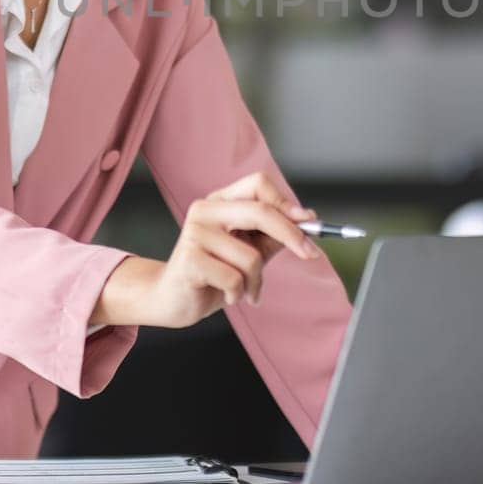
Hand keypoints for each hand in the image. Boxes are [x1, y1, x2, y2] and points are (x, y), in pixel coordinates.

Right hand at [91, 171, 322, 328]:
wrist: (172, 299)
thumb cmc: (213, 273)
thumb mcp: (249, 250)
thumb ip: (273, 235)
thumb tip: (308, 218)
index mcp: (220, 201)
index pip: (258, 184)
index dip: (286, 202)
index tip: (309, 223)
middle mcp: (205, 209)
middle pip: (260, 211)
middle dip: (292, 235)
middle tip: (310, 255)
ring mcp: (195, 232)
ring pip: (251, 256)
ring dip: (256, 282)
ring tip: (244, 290)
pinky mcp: (189, 259)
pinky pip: (234, 278)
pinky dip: (238, 293)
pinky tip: (227, 295)